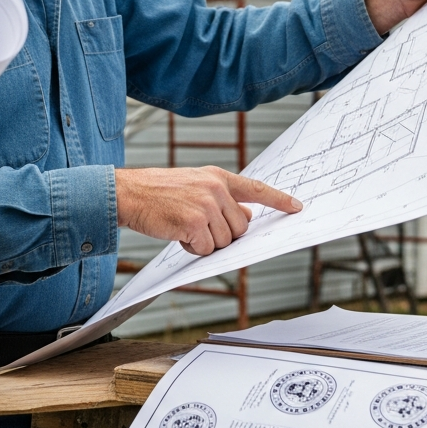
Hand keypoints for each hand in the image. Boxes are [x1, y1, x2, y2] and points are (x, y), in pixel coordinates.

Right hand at [115, 166, 301, 256]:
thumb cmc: (159, 193)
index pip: (256, 188)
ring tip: (183, 227)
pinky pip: (206, 249)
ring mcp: (206, 205)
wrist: (130, 193)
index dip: (279, 199)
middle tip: (196, 226)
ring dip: (205, 243)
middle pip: (240, 228)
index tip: (297, 207)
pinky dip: (192, 249)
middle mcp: (216, 189)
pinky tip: (177, 235)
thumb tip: (246, 216)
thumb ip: (222, 199)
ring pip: (224, 242)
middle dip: (222, 235)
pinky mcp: (194, 222)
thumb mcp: (195, 186)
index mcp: (218, 177)